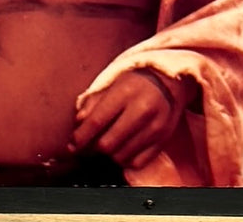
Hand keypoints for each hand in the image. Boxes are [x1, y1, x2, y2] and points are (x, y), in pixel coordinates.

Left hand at [68, 68, 192, 170]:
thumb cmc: (137, 82)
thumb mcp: (114, 83)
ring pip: (121, 156)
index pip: (97, 121)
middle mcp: (142, 110)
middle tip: (88, 145)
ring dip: (109, 154)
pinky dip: (125, 159)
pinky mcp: (163, 140)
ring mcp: (154, 127)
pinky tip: (122, 147)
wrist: (170, 81)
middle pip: (108, 144)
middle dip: (93, 148)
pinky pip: (137, 162)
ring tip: (107, 143)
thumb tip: (79, 122)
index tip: (72, 145)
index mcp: (126, 92)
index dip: (80, 137)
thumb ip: (94, 101)